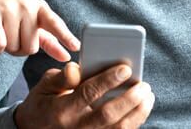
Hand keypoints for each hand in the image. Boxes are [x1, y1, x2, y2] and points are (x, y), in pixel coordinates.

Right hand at [0, 0, 79, 59]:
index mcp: (40, 8)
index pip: (55, 23)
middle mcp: (27, 6)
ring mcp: (10, 9)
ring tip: (2, 34)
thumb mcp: (31, 20)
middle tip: (13, 37)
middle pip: (31, 48)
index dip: (65, 36)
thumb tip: (66, 56)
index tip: (76, 46)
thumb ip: (49, 40)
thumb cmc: (10, 10)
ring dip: (6, 48)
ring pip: (13, 47)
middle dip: (20, 50)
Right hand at [14, 62, 154, 128]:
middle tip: (144, 85)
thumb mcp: (44, 87)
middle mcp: (75, 127)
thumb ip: (62, 77)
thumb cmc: (42, 104)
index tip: (125, 69)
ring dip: (137, 113)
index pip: (88, 93)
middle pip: (108, 115)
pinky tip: (141, 110)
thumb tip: (78, 67)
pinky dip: (132, 123)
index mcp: (61, 109)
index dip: (108, 80)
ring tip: (148, 96)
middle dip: (129, 99)